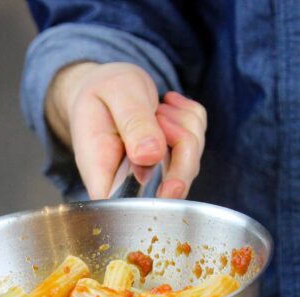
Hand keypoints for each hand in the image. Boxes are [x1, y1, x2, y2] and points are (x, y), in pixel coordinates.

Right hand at [45, 62, 205, 198]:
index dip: (156, 202)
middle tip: (160, 116)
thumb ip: (132, 123)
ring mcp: (155, 175)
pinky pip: (198, 144)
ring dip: (185, 127)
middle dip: (181, 148)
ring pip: (190, 164)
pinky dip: (191, 119)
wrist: (104, 85)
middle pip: (171, 191)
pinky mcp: (173, 161)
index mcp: (103, 175)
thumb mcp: (114, 94)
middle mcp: (130, 183)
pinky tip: (169, 106)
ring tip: (157, 108)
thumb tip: (151, 155)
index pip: (130, 209)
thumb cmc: (101, 90)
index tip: (173, 185)